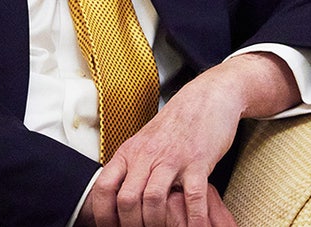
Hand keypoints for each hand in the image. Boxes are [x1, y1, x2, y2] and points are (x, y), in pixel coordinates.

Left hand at [77, 52, 296, 225]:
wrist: (207, 97)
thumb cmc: (176, 124)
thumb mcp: (145, 142)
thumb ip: (133, 166)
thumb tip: (118, 197)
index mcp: (130, 152)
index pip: (104, 186)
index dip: (102, 213)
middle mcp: (147, 155)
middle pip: (127, 198)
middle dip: (130, 225)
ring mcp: (172, 158)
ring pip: (153, 199)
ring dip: (155, 224)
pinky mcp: (198, 161)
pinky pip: (193, 197)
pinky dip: (193, 219)